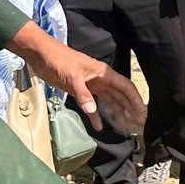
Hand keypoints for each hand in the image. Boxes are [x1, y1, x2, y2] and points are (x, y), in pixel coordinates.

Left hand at [9, 24, 143, 135]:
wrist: (42, 55)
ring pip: (109, 102)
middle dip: (130, 109)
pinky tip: (99, 127)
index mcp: (104, 74)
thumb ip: (83, 94)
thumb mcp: (72, 76)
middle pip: (120, 96)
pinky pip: (92, 106)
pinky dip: (95, 116)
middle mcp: (102, 81)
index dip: (136, 100)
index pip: (126, 87)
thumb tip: (93, 111)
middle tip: (138, 124)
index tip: (142, 113)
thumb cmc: (60, 60)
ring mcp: (91, 87)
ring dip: (117, 113)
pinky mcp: (81, 92)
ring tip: (124, 127)